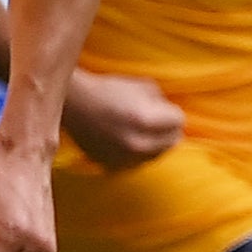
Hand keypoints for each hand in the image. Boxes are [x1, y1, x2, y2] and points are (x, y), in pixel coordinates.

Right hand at [62, 71, 183, 168]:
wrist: (71, 103)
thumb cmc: (107, 89)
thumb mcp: (141, 85)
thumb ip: (162, 101)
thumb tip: (173, 114)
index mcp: (146, 120)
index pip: (179, 121)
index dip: (170, 111)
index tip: (160, 107)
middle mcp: (138, 143)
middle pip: (173, 141)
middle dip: (167, 129)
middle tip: (153, 120)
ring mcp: (126, 158)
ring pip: (157, 154)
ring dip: (153, 142)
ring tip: (135, 128)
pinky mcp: (114, 166)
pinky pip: (137, 162)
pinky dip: (136, 152)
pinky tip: (124, 138)